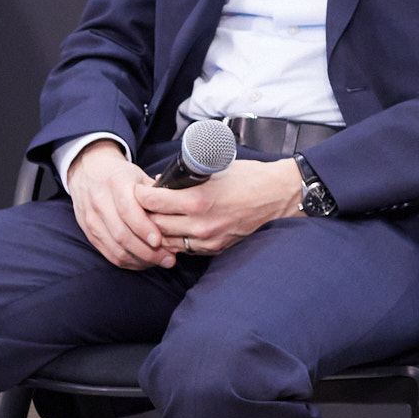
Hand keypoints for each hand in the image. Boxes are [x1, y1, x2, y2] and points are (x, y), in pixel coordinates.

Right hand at [64, 138, 174, 269]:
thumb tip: (180, 210)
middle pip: (122, 234)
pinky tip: (145, 261)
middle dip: (147, 251)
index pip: (127, 209)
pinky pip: (110, 254)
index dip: (144, 227)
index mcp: (116, 183)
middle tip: (168, 258)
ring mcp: (92, 220)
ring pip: (116, 248)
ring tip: (161, 261)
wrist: (88, 173)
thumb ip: (158, 193)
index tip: (159, 240)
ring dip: (141, 259)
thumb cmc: (121, 176)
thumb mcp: (140, 176)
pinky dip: (129, 262)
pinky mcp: (90, 233)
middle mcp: (100, 201)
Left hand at [137, 156, 305, 255]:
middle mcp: (201, 224)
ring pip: (167, 241)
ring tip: (153, 219)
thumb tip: (162, 182)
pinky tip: (171, 231)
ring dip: (157, 230)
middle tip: (140, 205)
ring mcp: (208, 239)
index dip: (141, 195)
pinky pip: (184, 249)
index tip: (138, 190)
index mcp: (199, 199)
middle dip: (145, 214)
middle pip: (156, 224)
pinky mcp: (215, 249)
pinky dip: (174, 240)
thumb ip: (188, 177)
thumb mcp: (216, 169)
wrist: (280, 197)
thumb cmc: (250, 178)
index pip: (154, 202)